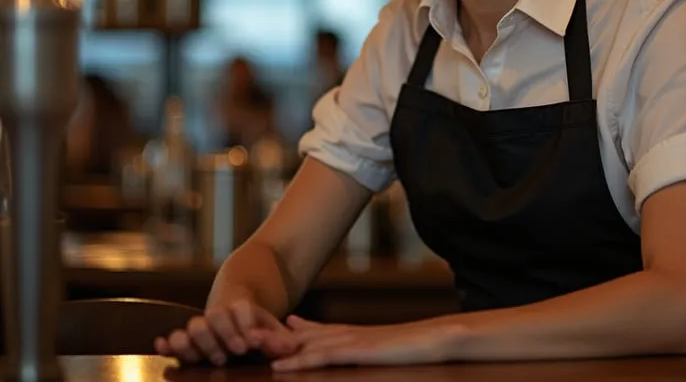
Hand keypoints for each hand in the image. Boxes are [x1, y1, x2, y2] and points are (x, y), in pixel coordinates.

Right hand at [154, 297, 290, 365]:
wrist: (236, 311)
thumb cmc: (257, 326)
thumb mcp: (271, 329)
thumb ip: (280, 339)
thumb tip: (289, 348)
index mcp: (242, 307)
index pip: (241, 310)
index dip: (244, 326)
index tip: (249, 344)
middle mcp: (219, 315)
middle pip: (215, 316)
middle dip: (222, 335)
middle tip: (231, 354)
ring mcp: (202, 326)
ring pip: (193, 325)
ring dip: (198, 342)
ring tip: (209, 358)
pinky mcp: (186, 341)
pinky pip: (171, 339)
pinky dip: (166, 343)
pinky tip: (161, 347)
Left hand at [262, 315, 463, 370]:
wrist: (437, 338)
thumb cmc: (417, 347)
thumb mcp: (387, 348)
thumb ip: (367, 348)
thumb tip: (357, 350)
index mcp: (354, 334)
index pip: (316, 330)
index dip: (291, 329)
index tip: (270, 325)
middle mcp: (347, 334)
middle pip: (303, 333)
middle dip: (274, 334)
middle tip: (244, 331)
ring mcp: (350, 342)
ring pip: (305, 343)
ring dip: (277, 345)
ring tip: (249, 345)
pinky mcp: (356, 352)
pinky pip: (322, 357)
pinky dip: (298, 360)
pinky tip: (280, 367)